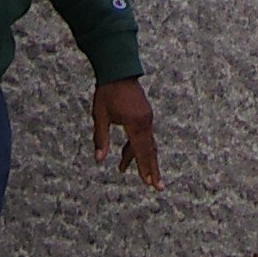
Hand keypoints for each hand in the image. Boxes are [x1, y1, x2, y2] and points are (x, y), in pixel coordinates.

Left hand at [89, 77, 163, 194]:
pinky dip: (138, 147)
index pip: (141, 151)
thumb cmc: (107, 92)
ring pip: (147, 144)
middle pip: (150, 151)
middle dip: (153, 170)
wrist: (118, 69)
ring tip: (136, 175)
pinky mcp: (144, 114)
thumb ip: (101, 138)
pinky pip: (143, 135)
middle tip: (158, 188)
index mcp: (135, 123)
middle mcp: (145, 122)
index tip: (149, 183)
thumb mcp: (100, 116)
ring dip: (142, 159)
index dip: (145, 168)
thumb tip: (99, 159)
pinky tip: (128, 155)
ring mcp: (146, 118)